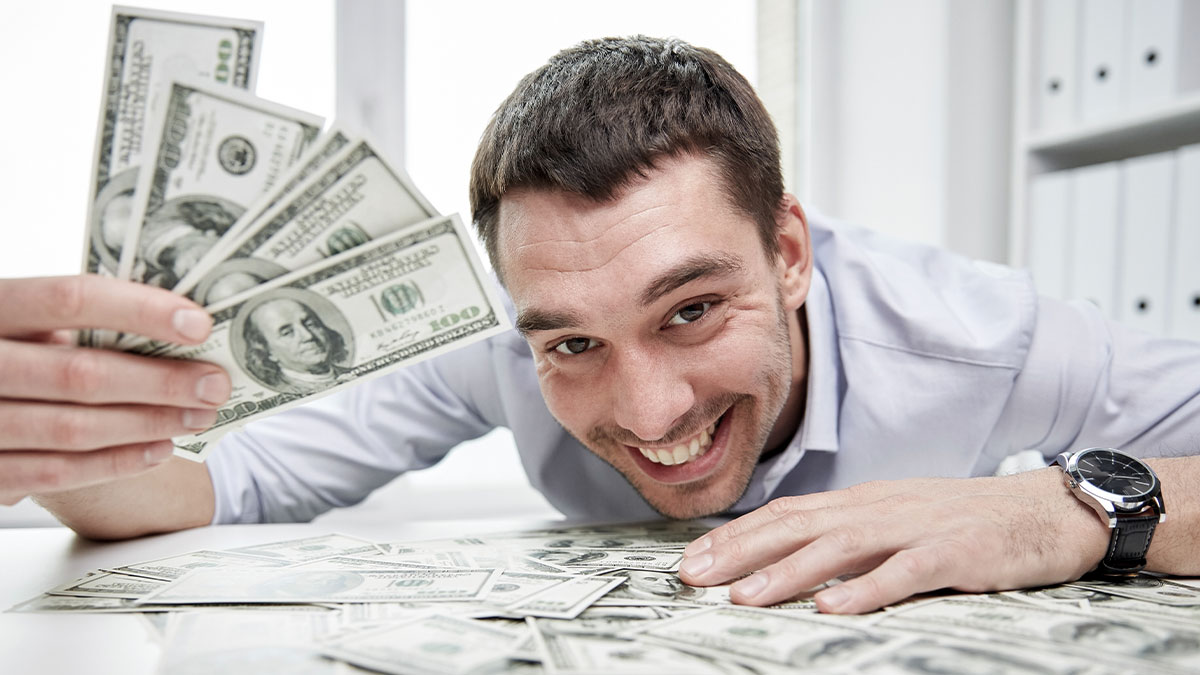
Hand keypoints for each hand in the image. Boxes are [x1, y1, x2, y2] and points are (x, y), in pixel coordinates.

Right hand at [0, 275, 230, 505]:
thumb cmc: (20, 350)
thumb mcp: (33, 324)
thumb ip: (85, 323)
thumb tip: (181, 329)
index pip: (69, 299)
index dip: (139, 310)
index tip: (199, 324)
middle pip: (79, 373)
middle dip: (160, 382)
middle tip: (214, 384)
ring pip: (73, 428)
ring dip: (149, 424)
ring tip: (199, 416)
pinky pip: (58, 472)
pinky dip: (117, 462)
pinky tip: (160, 449)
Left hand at [678, 471, 1110, 613]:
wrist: (1049, 510)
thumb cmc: (967, 521)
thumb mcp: (899, 520)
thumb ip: (851, 536)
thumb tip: (793, 560)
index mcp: (864, 501)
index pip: (787, 514)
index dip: (737, 537)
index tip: (691, 561)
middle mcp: (881, 507)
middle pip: (799, 526)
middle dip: (740, 552)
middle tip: (693, 577)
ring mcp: (917, 528)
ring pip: (841, 546)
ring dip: (787, 572)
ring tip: (743, 596)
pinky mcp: (956, 552)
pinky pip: (904, 572)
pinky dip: (864, 589)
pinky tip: (830, 607)